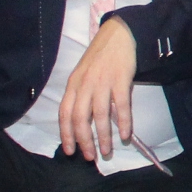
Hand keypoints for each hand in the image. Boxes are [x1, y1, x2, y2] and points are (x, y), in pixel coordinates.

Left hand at [57, 17, 140, 162]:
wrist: (119, 35)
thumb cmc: (100, 57)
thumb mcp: (82, 74)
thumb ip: (80, 95)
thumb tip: (81, 122)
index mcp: (73, 84)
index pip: (65, 114)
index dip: (66, 135)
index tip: (70, 151)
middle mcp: (85, 85)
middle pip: (80, 119)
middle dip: (84, 141)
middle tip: (90, 157)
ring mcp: (103, 82)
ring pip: (100, 116)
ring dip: (103, 137)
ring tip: (107, 151)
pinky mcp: (121, 80)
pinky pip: (121, 106)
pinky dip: (123, 122)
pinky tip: (126, 135)